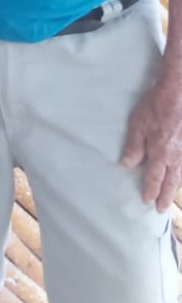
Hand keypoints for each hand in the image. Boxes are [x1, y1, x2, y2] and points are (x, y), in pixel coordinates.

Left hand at [120, 73, 181, 210]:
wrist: (179, 92)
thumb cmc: (156, 106)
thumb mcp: (137, 125)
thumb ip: (134, 147)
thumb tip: (127, 165)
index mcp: (160, 154)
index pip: (154, 178)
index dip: (150, 190)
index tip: (147, 201)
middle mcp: (176, 156)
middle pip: (171, 181)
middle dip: (165, 196)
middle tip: (162, 209)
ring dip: (176, 186)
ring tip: (171, 196)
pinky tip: (180, 175)